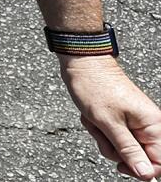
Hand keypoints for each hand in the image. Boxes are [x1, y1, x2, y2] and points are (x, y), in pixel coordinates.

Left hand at [61, 57, 160, 178]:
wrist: (81, 62)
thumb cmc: (94, 87)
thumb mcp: (109, 123)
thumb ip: (128, 150)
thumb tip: (146, 174)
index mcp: (153, 126)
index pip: (159, 163)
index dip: (141, 169)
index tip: (120, 165)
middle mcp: (148, 126)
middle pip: (138, 157)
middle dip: (115, 150)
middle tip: (102, 132)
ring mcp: (134, 123)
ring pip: (121, 148)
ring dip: (104, 139)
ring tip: (95, 121)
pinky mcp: (121, 120)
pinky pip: (112, 137)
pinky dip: (100, 131)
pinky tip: (92, 118)